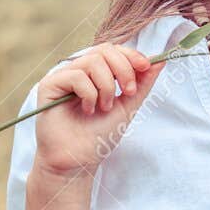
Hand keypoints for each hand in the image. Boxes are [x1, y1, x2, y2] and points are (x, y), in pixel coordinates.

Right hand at [33, 43, 161, 178]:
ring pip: (92, 61)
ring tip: (105, 107)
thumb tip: (160, 61)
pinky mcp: (49, 85)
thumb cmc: (99, 135)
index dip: (131, 55)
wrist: (79, 160)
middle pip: (104, 50)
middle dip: (123, 69)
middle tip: (128, 92)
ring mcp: (63, 76)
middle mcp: (78, 71)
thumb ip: (141, 84)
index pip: (113, 50)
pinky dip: (89, 94)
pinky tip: (88, 110)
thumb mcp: (127, 106)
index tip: (146, 67)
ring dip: (107, 86)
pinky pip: (76, 76)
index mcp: (95, 73)